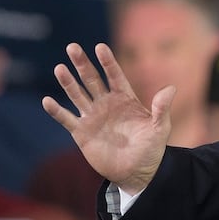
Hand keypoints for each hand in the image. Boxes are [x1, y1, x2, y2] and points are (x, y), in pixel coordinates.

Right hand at [42, 43, 175, 193]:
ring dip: (68, 83)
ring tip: (60, 68)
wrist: (137, 172)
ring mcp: (92, 117)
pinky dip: (57, 111)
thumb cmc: (151, 148)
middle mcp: (106, 103)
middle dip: (82, 64)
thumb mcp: (160, 128)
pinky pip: (67, 119)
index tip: (100, 47)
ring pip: (77, 95)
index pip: (115, 75)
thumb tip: (171, 88)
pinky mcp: (82, 133)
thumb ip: (162, 108)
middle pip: (91, 79)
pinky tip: (47, 100)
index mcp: (125, 98)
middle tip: (72, 47)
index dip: (108, 62)